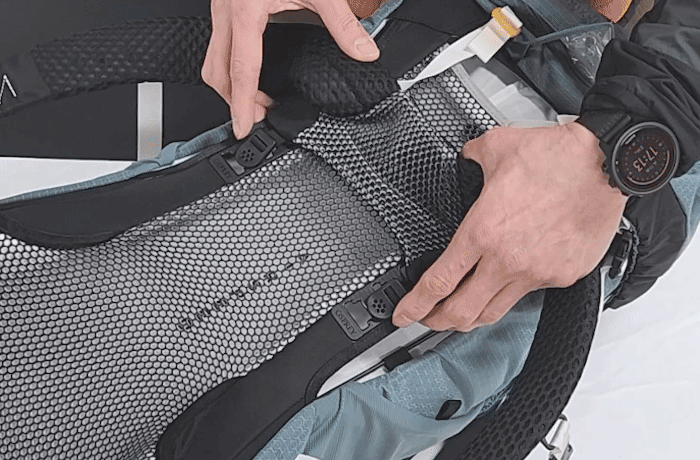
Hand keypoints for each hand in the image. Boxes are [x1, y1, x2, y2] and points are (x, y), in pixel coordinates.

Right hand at [203, 0, 380, 139]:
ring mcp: (221, 9)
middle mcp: (226, 13)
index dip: (242, 105)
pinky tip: (251, 69)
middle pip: (217, 72)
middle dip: (233, 100)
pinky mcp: (225, 5)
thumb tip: (365, 51)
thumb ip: (343, 23)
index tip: (246, 128)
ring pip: (212, 59)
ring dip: (230, 84)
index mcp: (245, 13)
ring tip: (256, 99)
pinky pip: (219, 44)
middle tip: (257, 118)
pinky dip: (231, 65)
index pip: (240, 72)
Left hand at [392, 122, 628, 331]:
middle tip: (426, 319)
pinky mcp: (562, 276)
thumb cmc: (556, 157)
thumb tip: (464, 158)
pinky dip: (512, 293)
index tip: (403, 315)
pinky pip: (529, 294)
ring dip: (471, 318)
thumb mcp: (495, 147)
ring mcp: (536, 273)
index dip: (414, 306)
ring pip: (494, 311)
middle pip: (461, 312)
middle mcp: (506, 259)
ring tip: (459, 312)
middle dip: (436, 321)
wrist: (605, 164)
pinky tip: (507, 284)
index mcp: (482, 231)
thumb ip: (470, 157)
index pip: (437, 283)